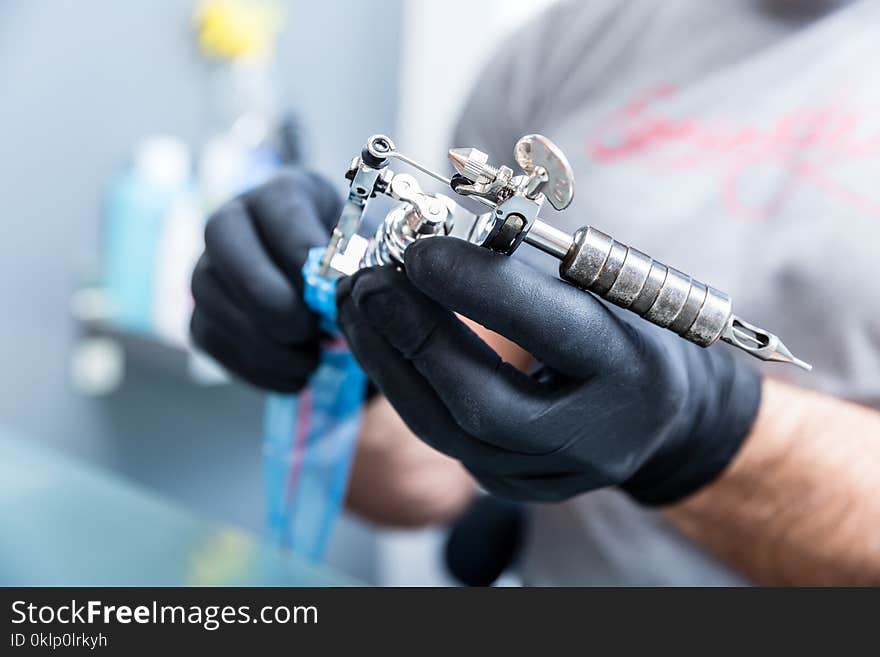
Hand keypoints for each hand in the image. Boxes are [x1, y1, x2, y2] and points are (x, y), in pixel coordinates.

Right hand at [190, 169, 341, 391]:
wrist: (325, 287)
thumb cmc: (350, 261)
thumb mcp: (364, 247)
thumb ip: (359, 262)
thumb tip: (353, 290)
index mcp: (280, 194)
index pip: (277, 212)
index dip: (302, 256)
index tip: (331, 293)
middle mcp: (231, 222)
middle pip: (226, 253)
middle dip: (273, 303)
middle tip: (313, 332)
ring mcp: (206, 269)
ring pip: (212, 302)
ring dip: (265, 343)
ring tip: (311, 362)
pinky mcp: (200, 315)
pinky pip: (212, 341)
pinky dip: (255, 367)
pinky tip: (295, 376)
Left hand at [336, 238, 761, 503]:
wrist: (650, 414)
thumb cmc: (621, 331)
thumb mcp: (602, 289)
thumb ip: (530, 272)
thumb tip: (436, 243)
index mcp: (634, 370)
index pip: (549, 329)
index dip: (477, 288)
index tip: (419, 250)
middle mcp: (594, 438)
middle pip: (483, 402)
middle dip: (414, 337)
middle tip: (368, 284)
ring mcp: (550, 476)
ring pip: (448, 432)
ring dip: (389, 364)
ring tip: (358, 306)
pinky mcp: (513, 486)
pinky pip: (444, 440)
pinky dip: (405, 387)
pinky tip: (379, 343)